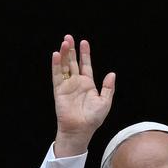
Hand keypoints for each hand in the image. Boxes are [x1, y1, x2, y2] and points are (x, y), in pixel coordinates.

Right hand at [52, 34, 115, 155]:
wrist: (80, 129)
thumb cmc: (93, 119)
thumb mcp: (105, 102)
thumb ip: (108, 88)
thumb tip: (112, 74)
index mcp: (88, 84)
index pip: (85, 65)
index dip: (84, 54)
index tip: (84, 42)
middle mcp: (76, 83)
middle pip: (73, 62)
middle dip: (71, 50)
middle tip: (69, 38)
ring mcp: (67, 86)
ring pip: (64, 66)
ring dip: (63, 54)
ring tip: (64, 42)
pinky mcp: (59, 90)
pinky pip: (57, 75)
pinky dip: (56, 65)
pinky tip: (56, 55)